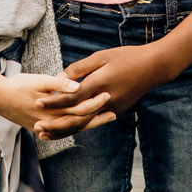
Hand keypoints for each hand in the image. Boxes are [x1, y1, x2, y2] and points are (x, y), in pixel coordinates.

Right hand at [0, 71, 108, 138]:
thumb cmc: (19, 85)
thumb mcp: (40, 80)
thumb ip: (60, 84)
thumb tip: (78, 86)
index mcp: (54, 109)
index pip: (81, 109)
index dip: (95, 103)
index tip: (107, 95)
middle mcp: (52, 122)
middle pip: (80, 123)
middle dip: (97, 118)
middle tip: (113, 114)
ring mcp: (45, 127)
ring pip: (71, 128)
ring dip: (87, 124)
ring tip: (101, 119)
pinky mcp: (39, 128)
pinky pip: (60, 131)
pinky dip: (72, 128)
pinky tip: (79, 125)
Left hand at [35, 44, 169, 130]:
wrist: (154, 68)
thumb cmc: (126, 57)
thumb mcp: (101, 57)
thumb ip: (79, 69)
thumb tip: (59, 78)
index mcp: (99, 84)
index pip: (72, 97)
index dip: (54, 101)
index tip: (38, 102)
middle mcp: (104, 100)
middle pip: (76, 119)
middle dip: (56, 125)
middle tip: (38, 128)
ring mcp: (112, 109)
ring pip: (84, 125)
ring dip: (64, 131)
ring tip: (46, 135)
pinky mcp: (116, 112)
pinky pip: (93, 122)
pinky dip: (78, 128)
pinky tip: (65, 131)